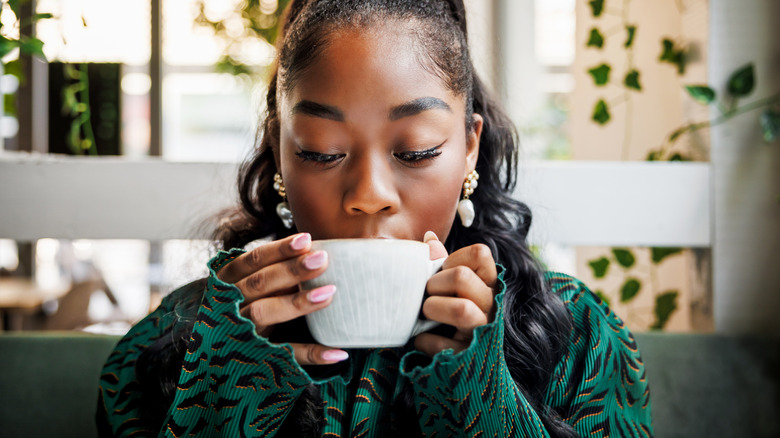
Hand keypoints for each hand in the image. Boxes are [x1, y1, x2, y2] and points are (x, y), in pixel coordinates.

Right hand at [216, 233, 347, 364]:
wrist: (212, 352)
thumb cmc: (243, 305)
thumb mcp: (248, 286)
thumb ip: (273, 272)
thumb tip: (315, 252)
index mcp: (229, 281)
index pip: (253, 260)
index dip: (279, 250)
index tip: (307, 240)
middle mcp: (229, 304)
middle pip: (259, 283)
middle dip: (291, 271)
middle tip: (322, 260)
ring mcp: (239, 331)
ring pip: (263, 313)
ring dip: (296, 303)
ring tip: (329, 293)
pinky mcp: (254, 358)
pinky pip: (284, 355)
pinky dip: (311, 354)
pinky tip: (338, 352)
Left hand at [415, 231, 497, 355]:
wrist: (465, 366)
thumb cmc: (451, 315)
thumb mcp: (450, 288)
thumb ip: (441, 264)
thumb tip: (429, 239)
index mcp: (489, 283)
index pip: (480, 253)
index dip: (453, 258)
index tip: (442, 272)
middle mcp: (492, 305)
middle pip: (462, 277)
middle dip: (434, 284)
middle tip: (427, 295)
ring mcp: (485, 331)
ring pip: (460, 309)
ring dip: (433, 309)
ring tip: (426, 314)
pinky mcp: (471, 357)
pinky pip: (443, 344)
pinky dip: (424, 341)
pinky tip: (424, 339)